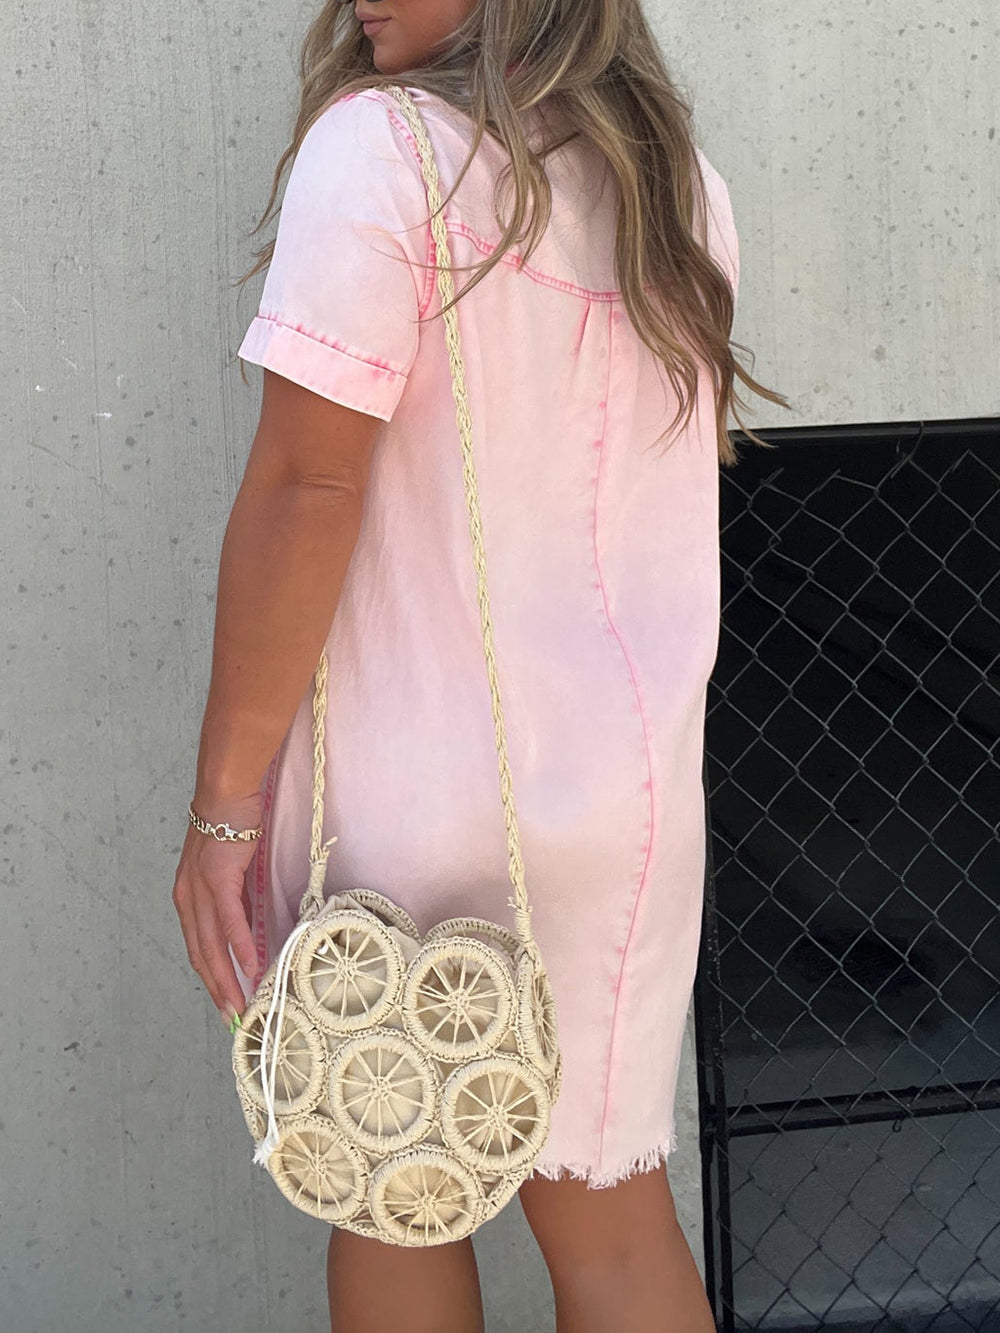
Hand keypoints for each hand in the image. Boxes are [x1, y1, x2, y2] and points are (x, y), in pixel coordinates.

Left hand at [172, 790, 265, 1028]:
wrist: (227, 794)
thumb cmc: (230, 827)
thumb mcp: (229, 872)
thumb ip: (234, 902)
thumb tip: (249, 932)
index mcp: (188, 898)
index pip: (197, 948)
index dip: (210, 978)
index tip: (225, 1002)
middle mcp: (188, 898)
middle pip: (201, 954)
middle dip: (217, 989)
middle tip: (233, 1017)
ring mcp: (201, 889)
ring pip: (212, 944)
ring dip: (228, 977)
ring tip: (242, 1002)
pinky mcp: (219, 878)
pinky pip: (230, 920)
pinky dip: (241, 945)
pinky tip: (252, 965)